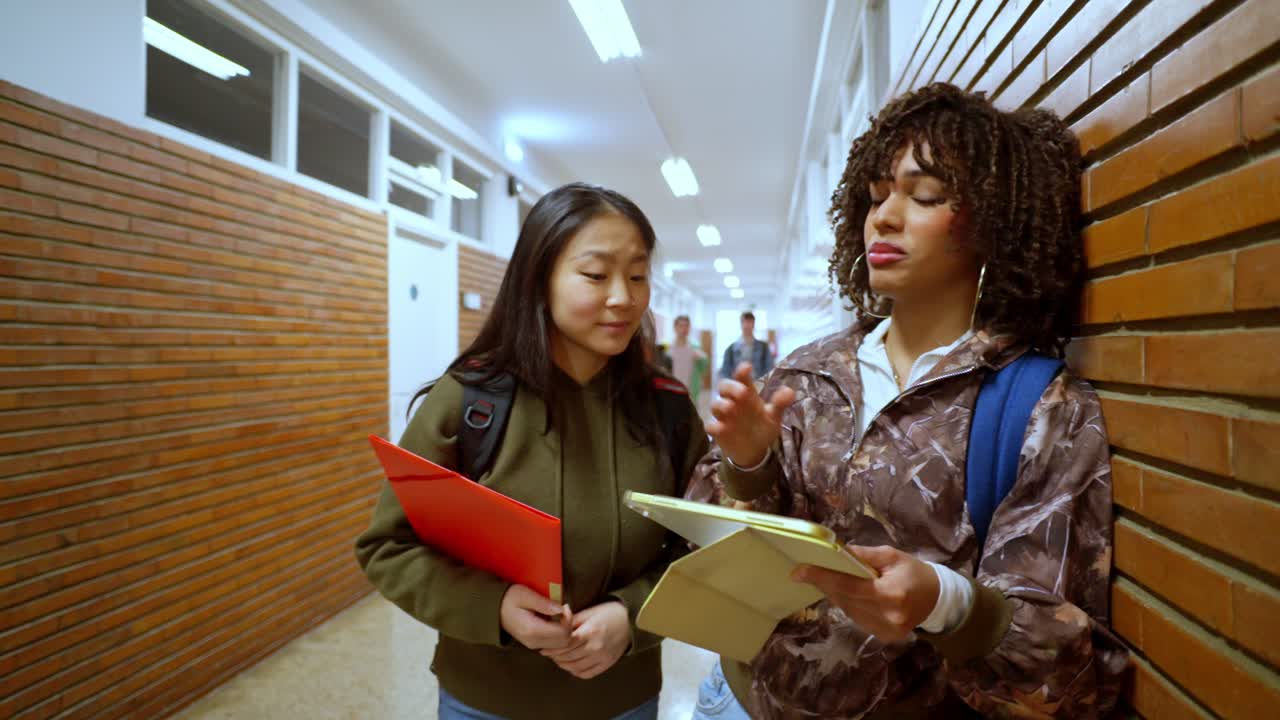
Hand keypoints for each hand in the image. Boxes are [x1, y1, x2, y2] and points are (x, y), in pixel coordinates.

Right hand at [499, 584, 572, 649]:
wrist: (494, 609)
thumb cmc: (509, 599)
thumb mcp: (525, 595)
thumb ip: (543, 603)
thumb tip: (561, 609)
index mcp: (532, 631)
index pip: (563, 633)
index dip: (569, 619)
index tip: (564, 606)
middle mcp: (534, 642)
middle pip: (565, 642)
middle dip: (569, 625)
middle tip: (563, 609)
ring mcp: (534, 645)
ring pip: (561, 645)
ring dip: (565, 629)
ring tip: (558, 614)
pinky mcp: (535, 644)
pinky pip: (554, 643)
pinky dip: (559, 633)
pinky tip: (553, 620)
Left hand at [540, 600, 630, 678]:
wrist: (631, 620)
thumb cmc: (610, 612)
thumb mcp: (589, 612)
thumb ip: (571, 621)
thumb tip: (554, 625)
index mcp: (589, 632)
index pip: (564, 644)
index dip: (552, 647)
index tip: (543, 647)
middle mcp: (595, 647)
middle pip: (567, 656)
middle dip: (554, 655)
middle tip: (547, 652)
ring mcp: (601, 658)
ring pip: (574, 667)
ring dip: (562, 664)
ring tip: (557, 658)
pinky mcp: (606, 664)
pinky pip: (586, 673)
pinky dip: (575, 671)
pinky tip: (570, 665)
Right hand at [707, 362, 795, 467]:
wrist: (756, 450)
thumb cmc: (763, 426)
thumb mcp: (774, 415)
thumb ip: (780, 403)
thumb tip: (790, 391)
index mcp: (747, 394)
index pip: (742, 378)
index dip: (742, 372)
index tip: (746, 367)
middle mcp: (733, 401)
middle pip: (724, 387)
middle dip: (730, 387)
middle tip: (742, 392)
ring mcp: (724, 416)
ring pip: (715, 404)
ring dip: (721, 405)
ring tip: (730, 408)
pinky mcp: (718, 431)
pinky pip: (711, 426)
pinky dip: (713, 426)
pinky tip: (720, 428)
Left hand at [791, 545, 940, 643]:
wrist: (938, 599)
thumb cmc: (914, 572)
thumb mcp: (892, 556)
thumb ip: (863, 554)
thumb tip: (836, 551)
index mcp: (890, 593)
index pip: (848, 586)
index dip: (822, 577)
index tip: (798, 571)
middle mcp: (887, 616)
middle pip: (845, 599)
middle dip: (826, 584)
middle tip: (810, 571)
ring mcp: (886, 631)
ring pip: (848, 611)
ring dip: (837, 595)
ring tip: (830, 580)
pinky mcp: (885, 637)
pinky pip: (857, 619)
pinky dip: (850, 606)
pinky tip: (850, 595)